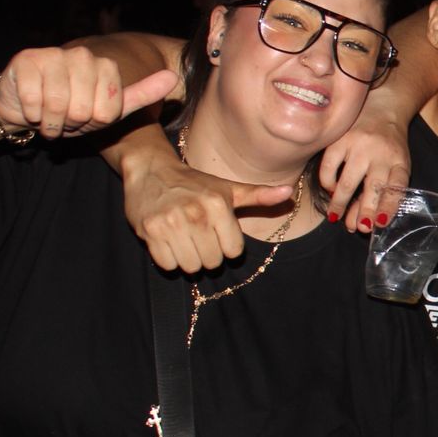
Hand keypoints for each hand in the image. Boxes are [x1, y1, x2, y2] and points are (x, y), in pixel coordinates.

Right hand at [0, 46, 173, 139]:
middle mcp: (81, 55)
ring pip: (57, 105)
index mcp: (106, 66)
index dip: (96, 121)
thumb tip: (173, 76)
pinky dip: (32, 113)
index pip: (109, 111)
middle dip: (73, 123)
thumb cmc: (72, 111)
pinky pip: (34, 101)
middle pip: (83, 110)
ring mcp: (53, 55)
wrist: (28, 107)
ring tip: (50, 114)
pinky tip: (32, 107)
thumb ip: (143, 94)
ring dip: (51, 121)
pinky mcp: (26, 60)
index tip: (90, 116)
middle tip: (66, 116)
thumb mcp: (112, 109)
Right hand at [123, 156, 294, 272]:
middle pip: (212, 262)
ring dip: (188, 259)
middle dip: (207, 255)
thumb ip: (259, 196)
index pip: (233, 252)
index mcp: (218, 205)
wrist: (151, 170)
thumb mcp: (228, 189)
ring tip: (184, 240)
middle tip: (198, 237)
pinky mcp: (149, 231)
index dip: (226, 247)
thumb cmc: (195, 183)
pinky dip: (168, 259)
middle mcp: (195, 214)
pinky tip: (167, 241)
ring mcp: (170, 223)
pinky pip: (166, 265)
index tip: (216, 233)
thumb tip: (289, 192)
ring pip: (190, 266)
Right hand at [319, 101, 411, 232]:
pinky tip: (331, 190)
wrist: (382, 106)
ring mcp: (359, 145)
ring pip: (348, 182)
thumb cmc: (389, 145)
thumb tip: (362, 223)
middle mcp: (381, 153)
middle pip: (373, 188)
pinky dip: (328, 183)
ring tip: (336, 217)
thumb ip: (383, 191)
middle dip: (365, 212)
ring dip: (340, 204)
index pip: (398, 187)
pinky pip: (329, 167)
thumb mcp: (395, 164)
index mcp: (400, 161)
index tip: (379, 223)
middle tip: (358, 228)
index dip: (389, 206)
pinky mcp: (340, 139)